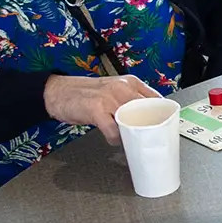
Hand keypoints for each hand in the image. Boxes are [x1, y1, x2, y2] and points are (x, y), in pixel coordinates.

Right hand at [43, 73, 160, 142]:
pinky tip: (114, 140)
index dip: (162, 115)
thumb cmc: (86, 94)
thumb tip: (150, 118)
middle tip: (150, 138)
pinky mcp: (96, 109)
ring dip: (134, 134)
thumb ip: (131, 100)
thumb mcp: (114, 91)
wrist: (57, 92)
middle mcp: (122, 87)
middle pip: (148, 110)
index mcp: (130, 82)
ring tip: (133, 140)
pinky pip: (114, 131)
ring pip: (132, 120)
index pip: (156, 98)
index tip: (164, 127)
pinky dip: (115, 139)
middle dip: (151, 127)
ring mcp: (109, 98)